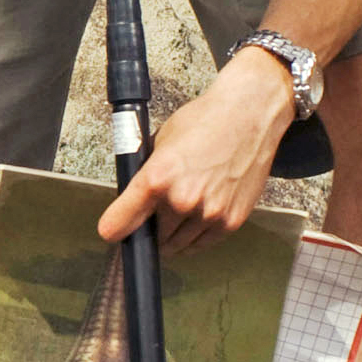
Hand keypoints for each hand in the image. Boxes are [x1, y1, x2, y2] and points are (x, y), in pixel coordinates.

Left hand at [98, 53, 291, 255]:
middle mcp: (182, 200)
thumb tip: (133, 201)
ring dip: (173, 236)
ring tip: (178, 214)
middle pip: (152, 238)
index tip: (112, 232)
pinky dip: (195, 237)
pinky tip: (195, 219)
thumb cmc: (206, 120)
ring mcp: (209, 213)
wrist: (250, 115)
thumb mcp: (160, 142)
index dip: (113, 229)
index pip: (121, 223)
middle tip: (155, 215)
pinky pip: (203, 244)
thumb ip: (146, 176)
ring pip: (177, 246)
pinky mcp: (231, 221)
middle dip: (150, 229)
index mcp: (158, 178)